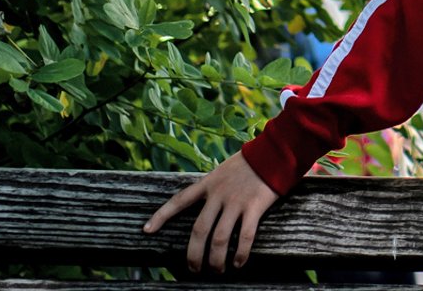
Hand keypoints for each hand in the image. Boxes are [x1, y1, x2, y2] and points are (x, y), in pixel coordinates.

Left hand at [143, 150, 279, 273]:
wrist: (275, 151)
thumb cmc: (251, 162)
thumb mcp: (225, 169)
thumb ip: (215, 186)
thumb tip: (209, 204)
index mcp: (208, 183)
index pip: (179, 200)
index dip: (161, 216)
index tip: (147, 230)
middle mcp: (218, 194)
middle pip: (199, 230)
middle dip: (193, 254)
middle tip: (194, 269)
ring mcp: (236, 201)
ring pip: (219, 238)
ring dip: (216, 259)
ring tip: (217, 270)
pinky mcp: (255, 207)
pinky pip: (245, 236)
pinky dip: (240, 254)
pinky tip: (238, 263)